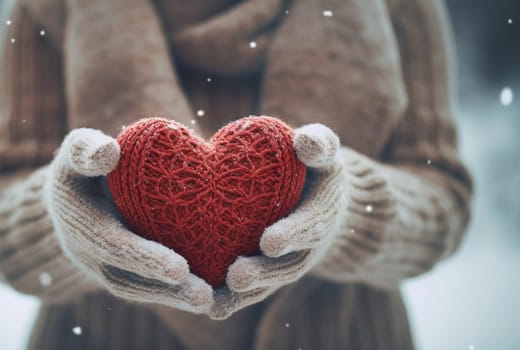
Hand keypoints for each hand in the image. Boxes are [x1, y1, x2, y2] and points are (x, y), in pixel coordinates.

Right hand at [44, 128, 212, 313]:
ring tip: (213, 301)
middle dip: (168, 289)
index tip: (179, 269)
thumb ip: (84, 150)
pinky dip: (178, 294)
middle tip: (204, 297)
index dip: (146, 258)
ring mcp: (108, 268)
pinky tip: (213, 295)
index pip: (115, 246)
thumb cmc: (83, 167)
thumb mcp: (74, 153)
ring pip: (143, 290)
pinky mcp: (125, 273)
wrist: (75, 198)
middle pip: (132, 278)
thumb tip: (108, 152)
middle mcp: (93, 255)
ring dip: (177, 298)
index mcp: (83, 224)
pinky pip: (151, 288)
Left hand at [209, 123, 347, 319]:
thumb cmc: (312, 164)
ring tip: (215, 299)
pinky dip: (236, 300)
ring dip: (246, 293)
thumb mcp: (323, 150)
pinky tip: (211, 308)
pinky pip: (257, 288)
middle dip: (263, 272)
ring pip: (270, 281)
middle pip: (289, 263)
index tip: (269, 242)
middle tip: (237, 277)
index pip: (312, 224)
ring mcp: (291, 259)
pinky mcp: (272, 268)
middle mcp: (309, 243)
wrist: (317, 193)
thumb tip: (304, 141)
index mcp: (322, 210)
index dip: (292, 234)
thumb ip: (319, 144)